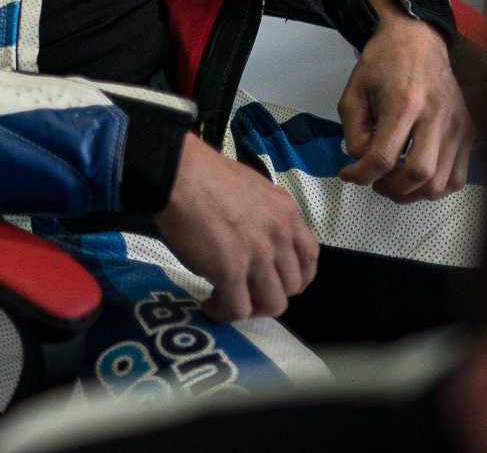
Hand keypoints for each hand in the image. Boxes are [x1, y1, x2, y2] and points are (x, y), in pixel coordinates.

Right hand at [155, 133, 318, 320]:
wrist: (177, 173)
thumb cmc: (203, 173)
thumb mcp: (251, 187)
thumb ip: (263, 216)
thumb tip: (251, 241)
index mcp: (287, 213)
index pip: (309, 258)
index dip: (295, 276)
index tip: (274, 280)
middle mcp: (279, 237)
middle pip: (292, 286)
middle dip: (269, 293)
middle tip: (245, 291)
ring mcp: (257, 256)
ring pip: (271, 304)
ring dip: (250, 308)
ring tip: (225, 301)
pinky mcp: (230, 271)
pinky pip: (237, 308)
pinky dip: (224, 313)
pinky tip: (208, 305)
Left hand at [338, 10, 473, 201]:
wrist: (418, 40)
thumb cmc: (382, 64)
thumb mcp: (353, 93)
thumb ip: (354, 132)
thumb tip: (362, 163)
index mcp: (404, 104)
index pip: (383, 156)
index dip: (361, 174)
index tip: (348, 175)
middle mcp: (437, 117)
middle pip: (418, 174)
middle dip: (391, 188)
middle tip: (374, 183)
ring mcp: (459, 126)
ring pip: (442, 182)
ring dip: (414, 193)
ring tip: (394, 184)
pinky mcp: (470, 132)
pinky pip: (460, 177)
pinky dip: (437, 187)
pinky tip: (417, 178)